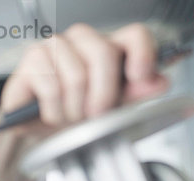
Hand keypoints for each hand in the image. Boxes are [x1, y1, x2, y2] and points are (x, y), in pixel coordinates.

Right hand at [0, 23, 168, 180]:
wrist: (44, 132)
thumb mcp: (114, 110)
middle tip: (97, 115)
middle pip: (103, 52)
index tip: (140, 76)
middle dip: (103, 94)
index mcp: (111, 49)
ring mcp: (56, 45)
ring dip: (75, 109)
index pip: (135, 35)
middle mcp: (84, 41)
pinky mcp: (33, 58)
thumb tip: (160, 81)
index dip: (142, 53)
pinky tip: (53, 113)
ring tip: (71, 115)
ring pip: (76, 75)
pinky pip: (50, 86)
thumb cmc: (79, 116)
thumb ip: (137, 94)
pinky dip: (54, 111)